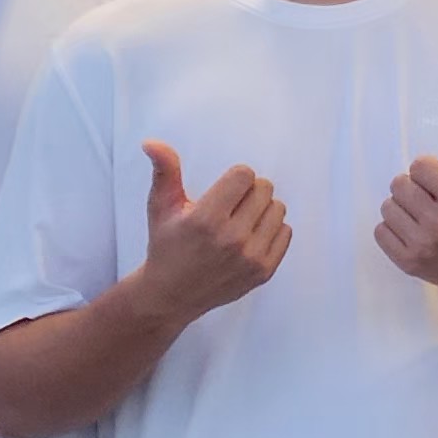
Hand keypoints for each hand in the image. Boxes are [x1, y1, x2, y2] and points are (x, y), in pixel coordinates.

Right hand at [135, 139, 286, 317]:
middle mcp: (231, 239)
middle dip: (248, 192)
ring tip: (240, 221)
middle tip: (230, 207)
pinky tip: (250, 237)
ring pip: (277, 208)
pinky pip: (286, 232)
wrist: (171, 295)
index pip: (244, 175)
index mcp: (206, 219)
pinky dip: (271, 230)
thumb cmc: (166, 245)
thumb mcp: (161, 207)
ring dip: (261, 210)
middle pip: (264, 189)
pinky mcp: (264, 272)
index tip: (222, 191)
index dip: (234, 179)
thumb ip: (164, 171)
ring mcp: (250, 257)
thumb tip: (152, 142)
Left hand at [380, 106, 437, 289]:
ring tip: (420, 214)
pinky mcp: (410, 263)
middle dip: (413, 187)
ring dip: (401, 207)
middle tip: (428, 198)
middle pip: (399, 184)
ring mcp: (424, 245)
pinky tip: (412, 229)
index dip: (428, 171)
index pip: (418, 165)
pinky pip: (380, 232)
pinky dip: (392, 228)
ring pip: (387, 207)